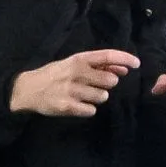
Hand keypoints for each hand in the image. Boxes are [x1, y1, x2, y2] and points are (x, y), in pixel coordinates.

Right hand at [10, 49, 139, 116]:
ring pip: (102, 97)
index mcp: (78, 59)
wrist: (28, 89)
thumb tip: (124, 69)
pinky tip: (77, 104)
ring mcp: (72, 90)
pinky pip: (91, 110)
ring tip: (82, 95)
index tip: (137, 64)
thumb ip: (98, 66)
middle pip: (110, 81)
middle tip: (93, 85)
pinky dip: (87, 109)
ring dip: (97, 98)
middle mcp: (76, 72)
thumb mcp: (73, 64)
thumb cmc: (55, 74)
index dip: (125, 59)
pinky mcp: (67, 106)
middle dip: (107, 85)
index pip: (107, 55)